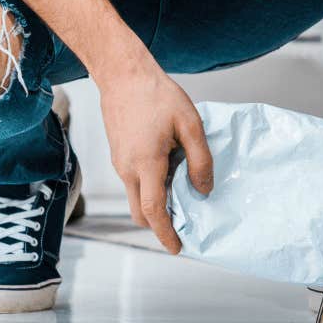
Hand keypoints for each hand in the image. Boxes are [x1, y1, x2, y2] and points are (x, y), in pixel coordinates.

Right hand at [96, 58, 213, 253]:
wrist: (123, 75)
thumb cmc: (157, 95)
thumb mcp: (190, 125)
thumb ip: (200, 160)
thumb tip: (204, 190)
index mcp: (145, 164)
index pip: (153, 211)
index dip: (166, 234)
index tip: (178, 248)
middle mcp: (127, 168)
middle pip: (140, 212)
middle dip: (160, 226)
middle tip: (185, 229)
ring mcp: (119, 162)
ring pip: (136, 197)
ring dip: (157, 206)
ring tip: (184, 200)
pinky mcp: (118, 154)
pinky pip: (134, 182)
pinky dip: (151, 189)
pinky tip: (171, 176)